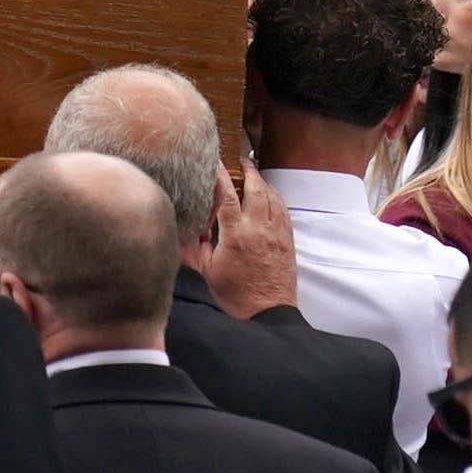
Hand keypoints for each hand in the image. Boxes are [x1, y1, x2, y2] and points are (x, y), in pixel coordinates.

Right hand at [205, 158, 297, 319]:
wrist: (267, 312)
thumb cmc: (236, 294)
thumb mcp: (208, 271)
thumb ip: (195, 248)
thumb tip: (184, 230)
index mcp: (235, 235)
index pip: (227, 195)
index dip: (221, 175)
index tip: (215, 161)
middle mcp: (258, 228)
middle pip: (255, 187)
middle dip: (248, 170)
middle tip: (239, 160)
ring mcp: (276, 232)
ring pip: (272, 196)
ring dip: (262, 182)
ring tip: (253, 173)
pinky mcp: (287, 239)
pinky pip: (283, 209)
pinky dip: (275, 197)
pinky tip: (269, 195)